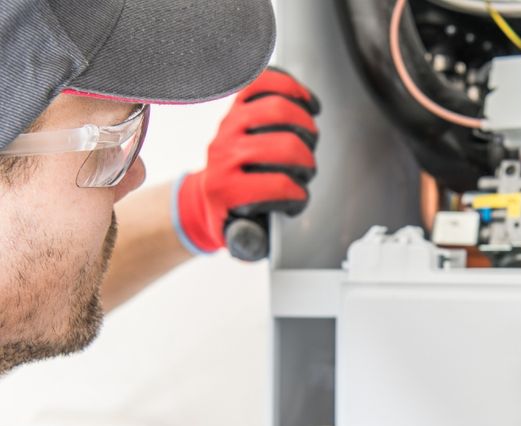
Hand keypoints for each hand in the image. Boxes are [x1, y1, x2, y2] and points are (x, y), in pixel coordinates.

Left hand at [175, 67, 320, 253]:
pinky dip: (291, 87)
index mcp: (224, 189)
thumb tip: (259, 237)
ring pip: (279, 110)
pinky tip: (306, 103)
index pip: (277, 186)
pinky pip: (265, 82)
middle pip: (285, 146)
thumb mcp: (237, 238)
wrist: (206, 195)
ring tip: (309, 140)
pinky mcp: (235, 106)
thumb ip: (251, 242)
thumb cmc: (229, 215)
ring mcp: (229, 125)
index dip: (297, 195)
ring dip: (306, 127)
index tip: (297, 200)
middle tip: (305, 171)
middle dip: (306, 162)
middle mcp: (224, 153)